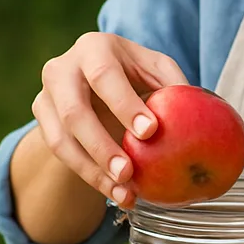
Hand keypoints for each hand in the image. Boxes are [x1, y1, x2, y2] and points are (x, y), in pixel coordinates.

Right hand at [32, 32, 186, 208]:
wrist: (95, 81)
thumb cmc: (136, 76)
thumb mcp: (158, 72)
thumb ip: (175, 88)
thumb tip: (201, 117)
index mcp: (96, 48)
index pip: (105, 75)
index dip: (125, 105)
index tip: (150, 132)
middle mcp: (63, 68)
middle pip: (74, 111)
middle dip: (101, 146)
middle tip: (129, 173)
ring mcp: (47, 95)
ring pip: (62, 139)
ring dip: (94, 171)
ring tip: (125, 193)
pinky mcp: (42, 120)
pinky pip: (61, 155)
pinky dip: (91, 178)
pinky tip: (117, 194)